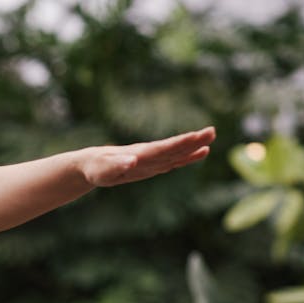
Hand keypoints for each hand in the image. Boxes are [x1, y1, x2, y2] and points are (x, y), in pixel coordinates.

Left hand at [81, 126, 215, 186]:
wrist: (91, 165)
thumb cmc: (96, 168)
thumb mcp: (104, 170)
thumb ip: (117, 165)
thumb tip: (132, 161)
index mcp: (140, 154)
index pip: (163, 148)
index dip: (180, 144)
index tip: (197, 136)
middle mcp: (149, 155)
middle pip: (174, 148)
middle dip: (192, 141)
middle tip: (212, 132)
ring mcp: (152, 159)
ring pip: (176, 153)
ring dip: (193, 147)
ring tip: (211, 139)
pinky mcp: (152, 165)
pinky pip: (173, 160)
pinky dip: (187, 157)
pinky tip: (200, 153)